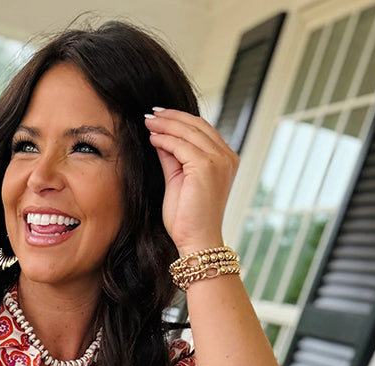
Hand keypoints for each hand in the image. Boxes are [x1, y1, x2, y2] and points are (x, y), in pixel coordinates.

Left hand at [143, 108, 238, 254]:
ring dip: (166, 125)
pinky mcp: (206, 167)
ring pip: (188, 132)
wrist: (197, 241)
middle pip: (197, 125)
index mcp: (225, 159)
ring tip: (148, 122)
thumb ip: (173, 158)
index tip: (160, 117)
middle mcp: (226, 157)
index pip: (202, 130)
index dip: (181, 120)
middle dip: (171, 117)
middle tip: (151, 114)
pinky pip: (182, 145)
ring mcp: (218, 161)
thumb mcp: (179, 181)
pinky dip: (165, 139)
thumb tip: (160, 137)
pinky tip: (152, 138)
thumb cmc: (188, 219)